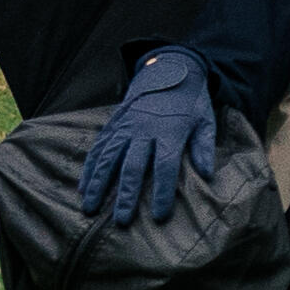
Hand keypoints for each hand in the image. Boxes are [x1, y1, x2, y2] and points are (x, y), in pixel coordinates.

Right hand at [80, 49, 213, 226]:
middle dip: (125, 195)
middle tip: (121, 221)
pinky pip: (99, 147)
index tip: (159, 216)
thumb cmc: (191, 102)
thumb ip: (204, 147)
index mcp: (170, 132)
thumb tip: (207, 174)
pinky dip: (90, 168)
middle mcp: (143, 130)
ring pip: (108, 158)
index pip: (165, 167)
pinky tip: (83, 187)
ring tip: (90, 208)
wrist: (169, 69)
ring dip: (98, 184)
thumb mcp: (205, 120)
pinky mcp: (114, 124)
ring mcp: (125, 126)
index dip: (162, 192)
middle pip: (132, 166)